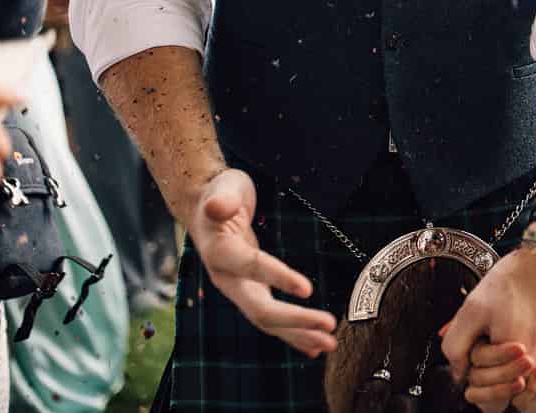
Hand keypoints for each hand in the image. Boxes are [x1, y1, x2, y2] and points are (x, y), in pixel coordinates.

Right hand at [188, 168, 336, 355]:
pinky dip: (292, 334)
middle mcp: (228, 279)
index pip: (252, 267)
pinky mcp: (251, 292)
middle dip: (295, 319)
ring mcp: (239, 290)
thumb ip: (222, 199)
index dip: (279, 277)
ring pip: (268, 320)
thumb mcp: (222, 188)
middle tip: (329, 325)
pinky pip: (272, 319)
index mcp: (221, 253)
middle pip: (260, 308)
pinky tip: (312, 347)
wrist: (206, 210)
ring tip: (329, 344)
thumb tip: (218, 205)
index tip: (308, 289)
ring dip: (299, 333)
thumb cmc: (220, 194)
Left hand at [442, 237, 535, 412]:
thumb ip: (457, 343)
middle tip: (513, 371)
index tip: (492, 379)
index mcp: (521, 364)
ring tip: (535, 349)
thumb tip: (460, 371)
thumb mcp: (475, 304)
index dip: (494, 396)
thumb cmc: (520, 275)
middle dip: (521, 394)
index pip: (507, 406)